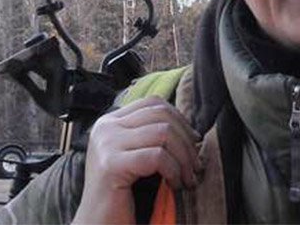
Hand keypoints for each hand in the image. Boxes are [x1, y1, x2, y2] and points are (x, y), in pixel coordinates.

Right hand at [73, 96, 201, 223]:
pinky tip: (174, 185)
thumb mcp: (136, 157)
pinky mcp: (112, 165)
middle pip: (161, 115)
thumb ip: (150, 137)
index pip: (153, 103)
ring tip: (187, 178)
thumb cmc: (122, 196)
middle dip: (186, 140)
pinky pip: (158, 156)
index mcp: (109, 122)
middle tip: (195, 166)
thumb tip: (190, 129)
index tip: (193, 142)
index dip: (179, 120)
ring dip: (184, 158)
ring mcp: (106, 144)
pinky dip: (174, 171)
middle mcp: (105, 128)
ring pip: (163, 133)